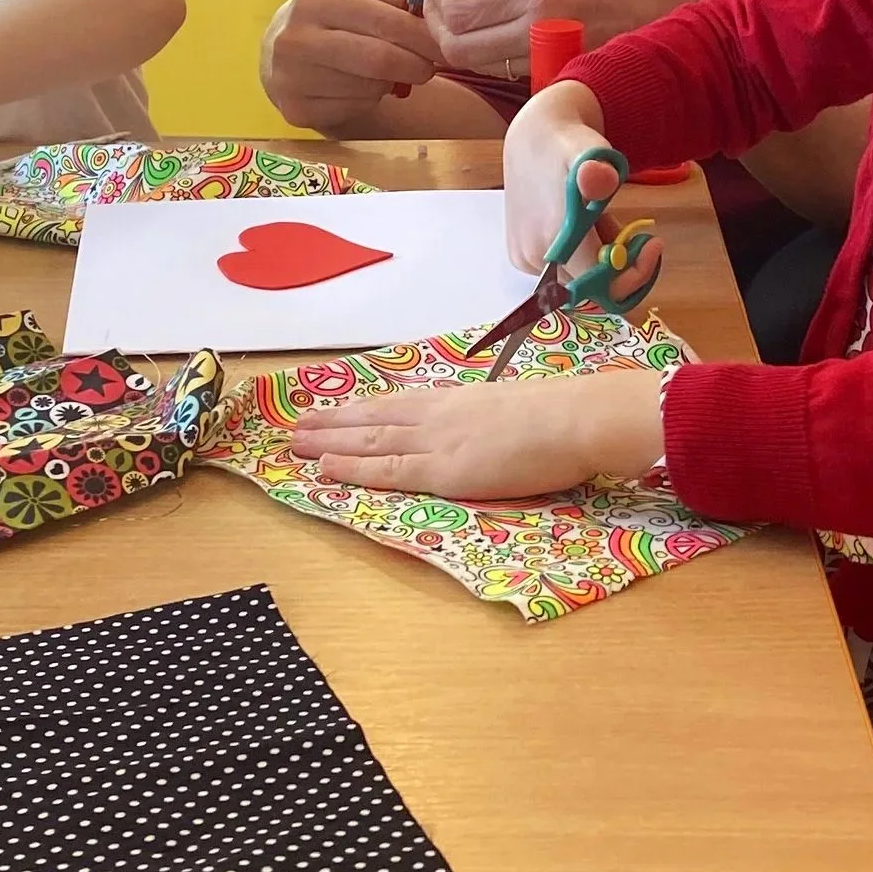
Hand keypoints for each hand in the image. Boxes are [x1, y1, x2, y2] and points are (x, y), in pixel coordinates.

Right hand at [260, 0, 444, 132]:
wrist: (278, 58)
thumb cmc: (327, 24)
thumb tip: (435, 0)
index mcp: (314, 0)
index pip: (384, 21)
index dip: (424, 35)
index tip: (449, 44)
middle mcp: (295, 39)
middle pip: (379, 59)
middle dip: (416, 65)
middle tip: (431, 67)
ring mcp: (291, 78)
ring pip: (370, 88)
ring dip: (391, 83)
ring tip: (386, 73)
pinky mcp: (296, 111)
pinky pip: (355, 109)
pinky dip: (369, 100)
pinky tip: (360, 89)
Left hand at [293, 367, 665, 498]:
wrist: (576, 419)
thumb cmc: (561, 415)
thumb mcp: (513, 408)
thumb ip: (489, 421)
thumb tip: (486, 433)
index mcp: (457, 401)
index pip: (397, 405)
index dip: (361, 409)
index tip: (333, 409)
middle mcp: (437, 415)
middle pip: (373, 418)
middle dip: (332, 423)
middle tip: (296, 425)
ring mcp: (436, 441)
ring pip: (369, 440)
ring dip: (329, 442)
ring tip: (296, 443)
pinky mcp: (441, 470)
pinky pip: (387, 470)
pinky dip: (352, 468)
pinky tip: (324, 467)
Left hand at [427, 0, 736, 79]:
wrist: (706, 6)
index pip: (452, 11)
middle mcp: (544, 29)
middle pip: (456, 49)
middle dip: (439, 23)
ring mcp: (559, 62)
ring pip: (482, 66)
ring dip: (467, 40)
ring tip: (479, 8)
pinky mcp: (573, 82)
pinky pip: (516, 75)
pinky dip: (501, 56)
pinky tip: (513, 29)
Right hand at [503, 83, 627, 271]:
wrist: (533, 138)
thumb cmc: (567, 145)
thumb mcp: (588, 150)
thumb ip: (596, 169)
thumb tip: (601, 179)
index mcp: (553, 236)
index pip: (600, 282)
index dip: (633, 273)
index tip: (651, 244)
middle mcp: (534, 256)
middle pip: (590, 284)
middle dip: (618, 263)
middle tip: (632, 232)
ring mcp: (525, 259)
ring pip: (578, 277)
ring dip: (600, 257)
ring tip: (601, 218)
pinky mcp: (522, 257)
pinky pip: (564, 269)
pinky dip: (583, 254)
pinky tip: (585, 225)